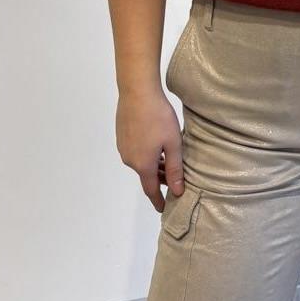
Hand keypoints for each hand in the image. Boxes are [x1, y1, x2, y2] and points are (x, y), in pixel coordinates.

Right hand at [115, 87, 185, 212]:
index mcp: (143, 165)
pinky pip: (135, 152)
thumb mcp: (173, 144)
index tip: (163, 208)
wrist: (137, 92)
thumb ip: (175, 169)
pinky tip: (156, 144)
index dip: (158, 201)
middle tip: (174, 178)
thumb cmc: (158, 117)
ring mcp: (123, 148)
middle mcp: (130, 159)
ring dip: (154, 166)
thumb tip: (178, 191)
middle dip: (159, 180)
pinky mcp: (121, 136)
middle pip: (146, 176)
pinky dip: (147, 155)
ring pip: (141, 163)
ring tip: (168, 160)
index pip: (150, 190)